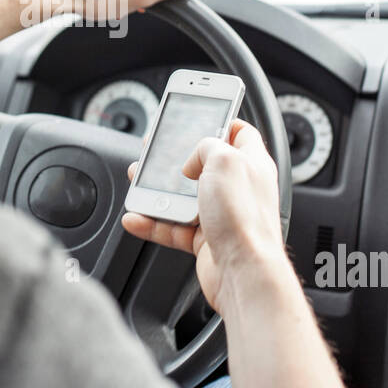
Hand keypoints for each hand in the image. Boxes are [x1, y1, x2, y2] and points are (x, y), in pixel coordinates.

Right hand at [122, 119, 287, 315]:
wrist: (243, 272)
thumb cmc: (244, 219)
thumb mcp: (224, 160)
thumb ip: (206, 146)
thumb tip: (192, 159)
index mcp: (250, 163)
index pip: (239, 133)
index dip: (220, 121)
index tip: (199, 115)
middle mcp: (238, 188)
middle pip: (203, 164)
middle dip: (175, 157)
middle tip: (155, 149)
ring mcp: (222, 215)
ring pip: (183, 197)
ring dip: (157, 191)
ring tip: (138, 181)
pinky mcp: (206, 241)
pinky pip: (173, 227)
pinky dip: (153, 223)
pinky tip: (137, 217)